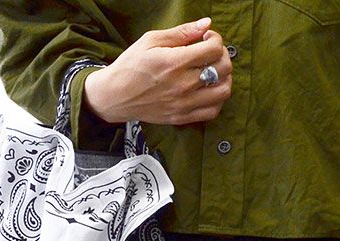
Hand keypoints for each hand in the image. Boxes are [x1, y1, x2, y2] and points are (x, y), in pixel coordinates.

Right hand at [83, 18, 232, 126]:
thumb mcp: (151, 40)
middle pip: (223, 69)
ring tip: (213, 72)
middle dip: (222, 55)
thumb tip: (205, 25)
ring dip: (224, 78)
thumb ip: (181, 33)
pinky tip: (208, 91)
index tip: (206, 39)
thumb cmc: (131, 66)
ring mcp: (183, 104)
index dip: (215, 40)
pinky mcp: (181, 117)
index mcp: (174, 63)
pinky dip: (217, 100)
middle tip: (210, 54)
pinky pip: (212, 111)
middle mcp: (182, 85)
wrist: (115, 96)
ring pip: (223, 92)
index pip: (214, 49)